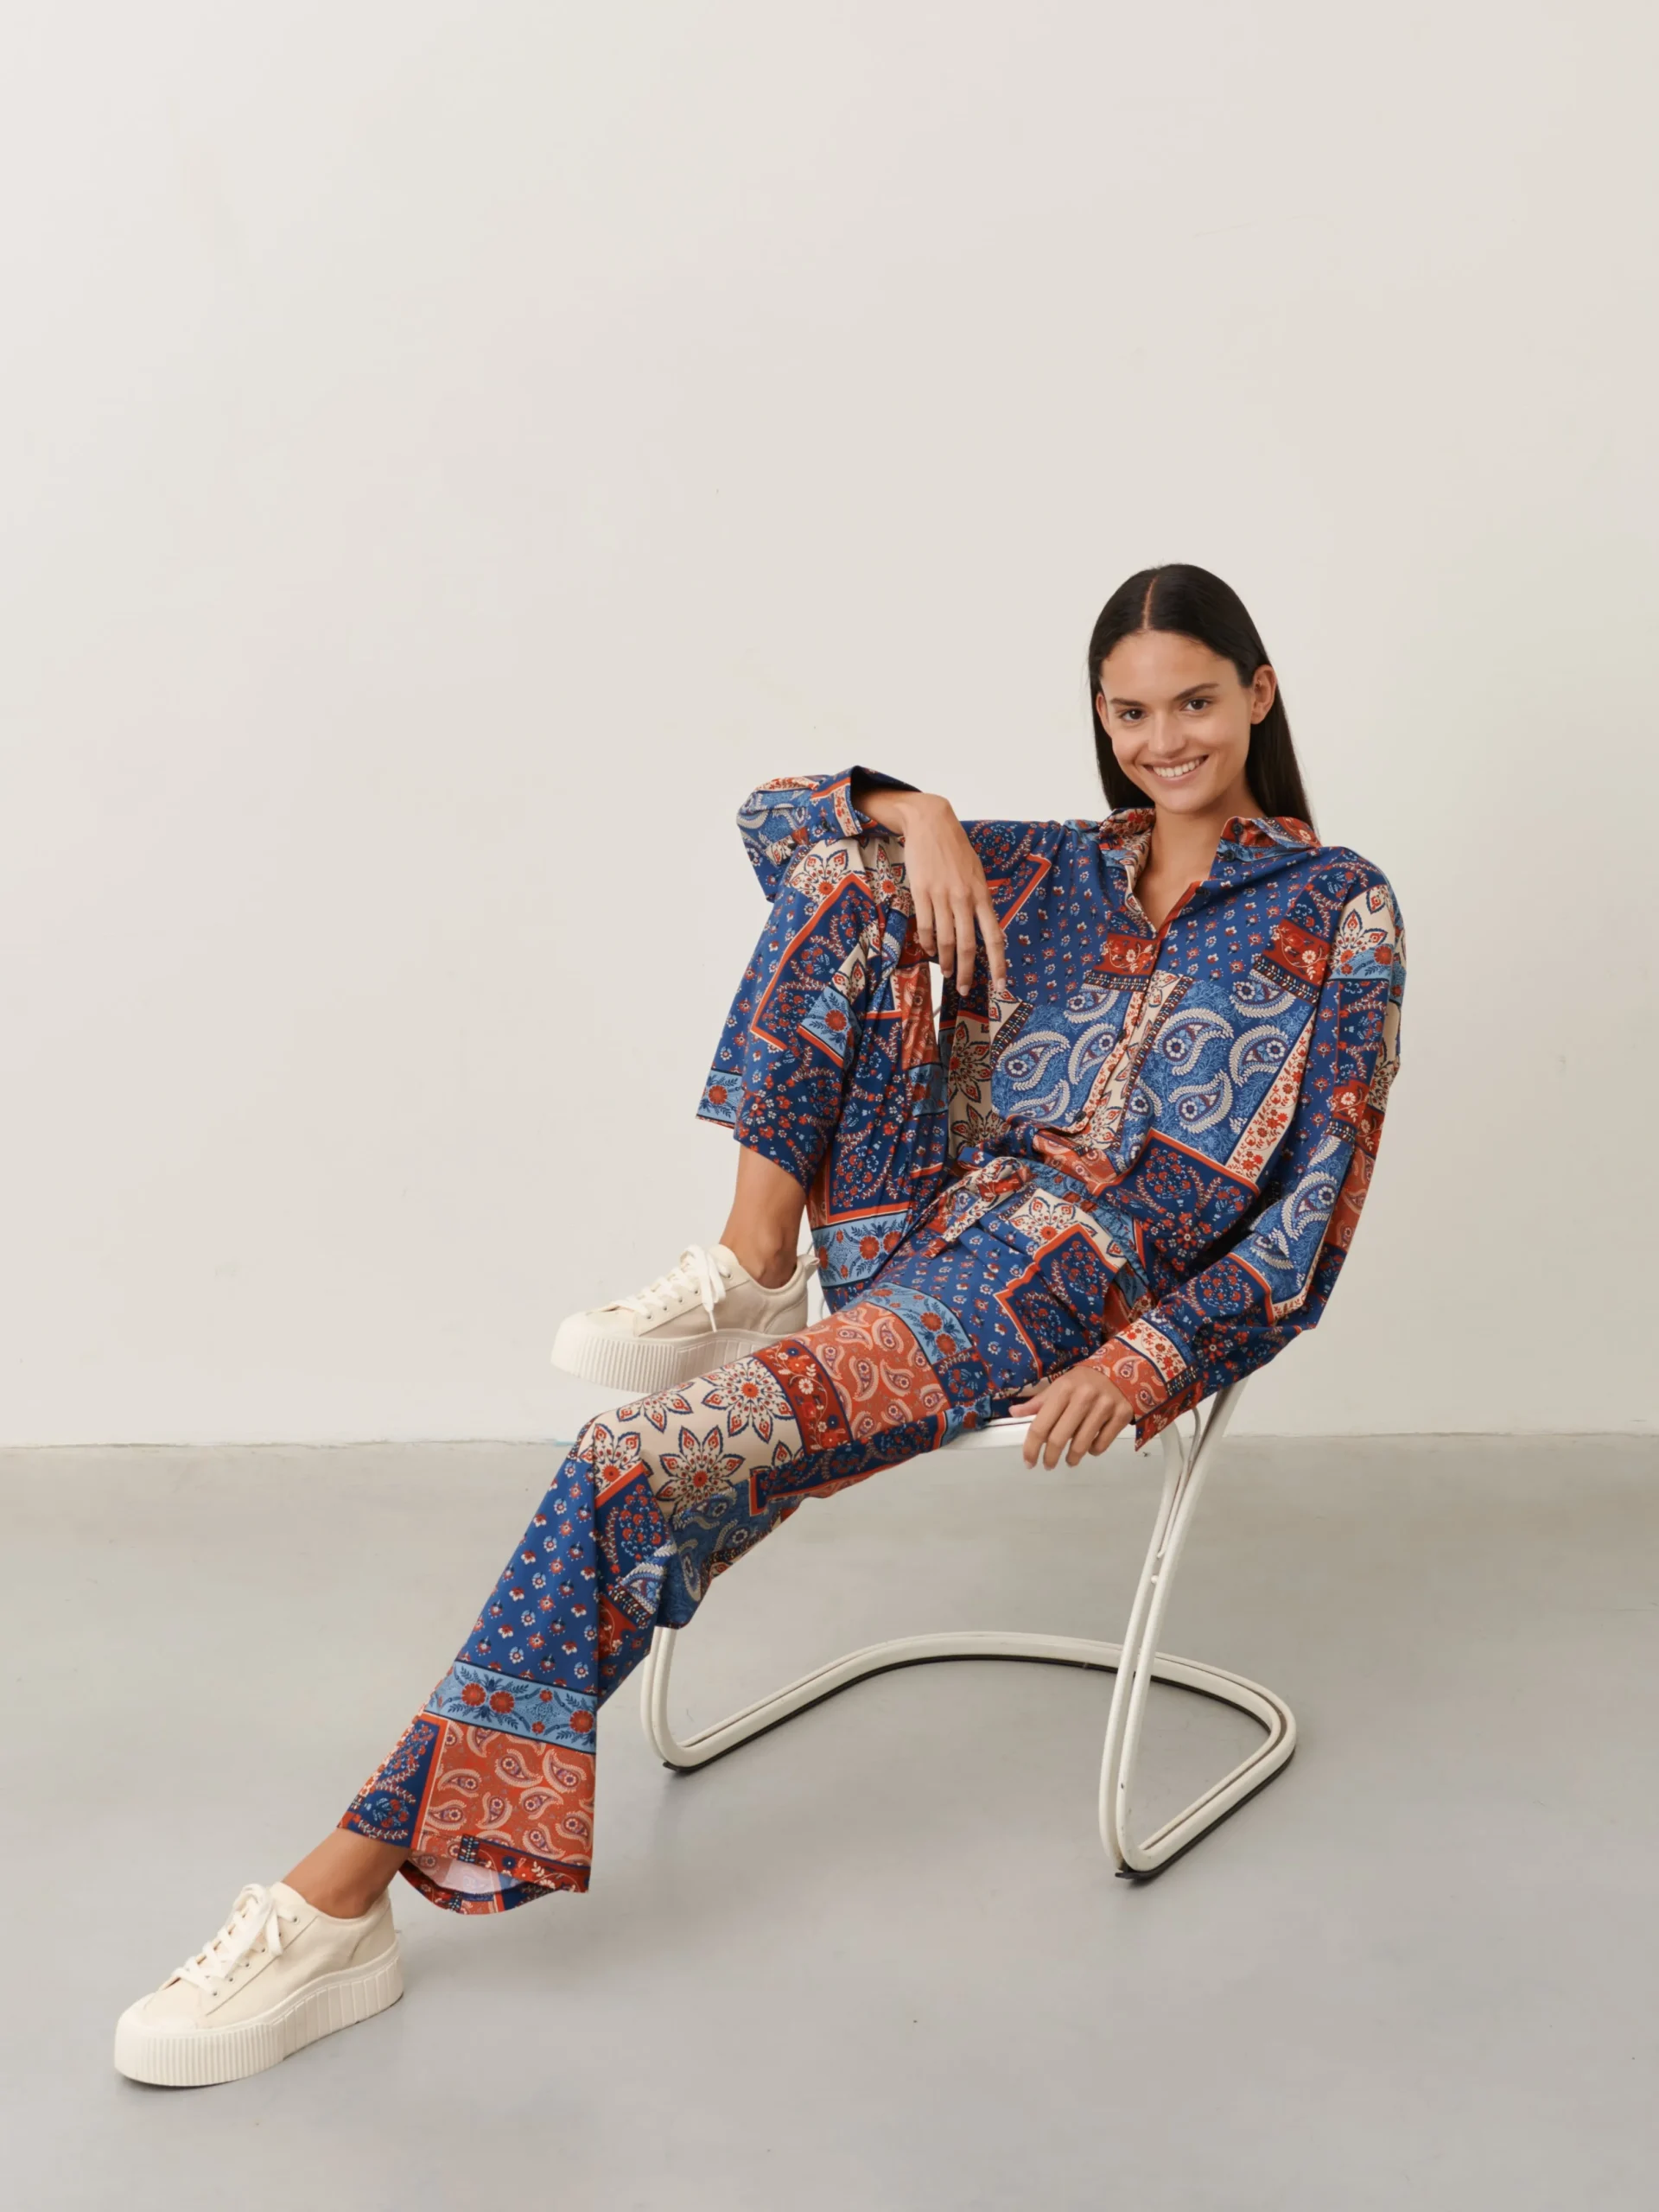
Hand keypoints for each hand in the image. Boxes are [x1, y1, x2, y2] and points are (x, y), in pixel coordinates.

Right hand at [855, 787, 1008, 997]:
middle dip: (968, 972)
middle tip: (965, 989)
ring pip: (946, 940)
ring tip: (947, 973)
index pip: (995, 937)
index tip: (1001, 985)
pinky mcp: (921, 892)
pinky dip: (927, 942)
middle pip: (969, 945)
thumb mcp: (976, 873)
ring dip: (946, 961)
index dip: (999, 964)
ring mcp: (941, 896)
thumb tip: (980, 926)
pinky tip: (930, 950)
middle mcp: (964, 898)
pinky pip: (925, 926)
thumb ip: (978, 899)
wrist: (931, 822)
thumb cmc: (955, 848)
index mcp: (981, 895)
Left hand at [1010, 1365, 1133, 1468]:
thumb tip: (1014, 1413)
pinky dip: (1094, 1451)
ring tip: (1070, 1460)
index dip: (1031, 1447)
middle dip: (1050, 1457)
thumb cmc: (1085, 1379)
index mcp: (1063, 1389)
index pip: (1040, 1425)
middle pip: (1059, 1438)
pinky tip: (1090, 1447)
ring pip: (1082, 1444)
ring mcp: (1105, 1407)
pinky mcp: (1122, 1415)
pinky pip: (1102, 1444)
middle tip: (1048, 1465)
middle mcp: (1083, 1397)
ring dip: (1072, 1458)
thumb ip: (1038, 1402)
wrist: (1124, 1366)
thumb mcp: (1060, 1384)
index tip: (1028, 1462)